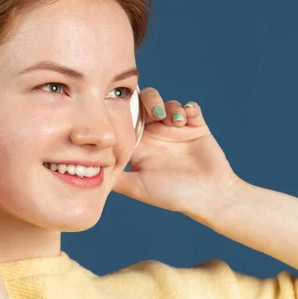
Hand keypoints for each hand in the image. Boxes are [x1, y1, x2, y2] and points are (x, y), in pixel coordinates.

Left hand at [114, 88, 242, 216]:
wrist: (209, 197)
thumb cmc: (173, 195)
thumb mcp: (138, 187)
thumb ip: (115, 177)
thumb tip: (88, 171)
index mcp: (140, 145)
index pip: (126, 119)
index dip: (124, 110)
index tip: (128, 112)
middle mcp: (156, 135)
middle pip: (146, 103)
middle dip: (149, 101)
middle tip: (155, 114)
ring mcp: (176, 130)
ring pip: (167, 103)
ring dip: (170, 106)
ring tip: (176, 121)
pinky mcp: (196, 127)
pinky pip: (190, 107)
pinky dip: (188, 108)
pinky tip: (187, 118)